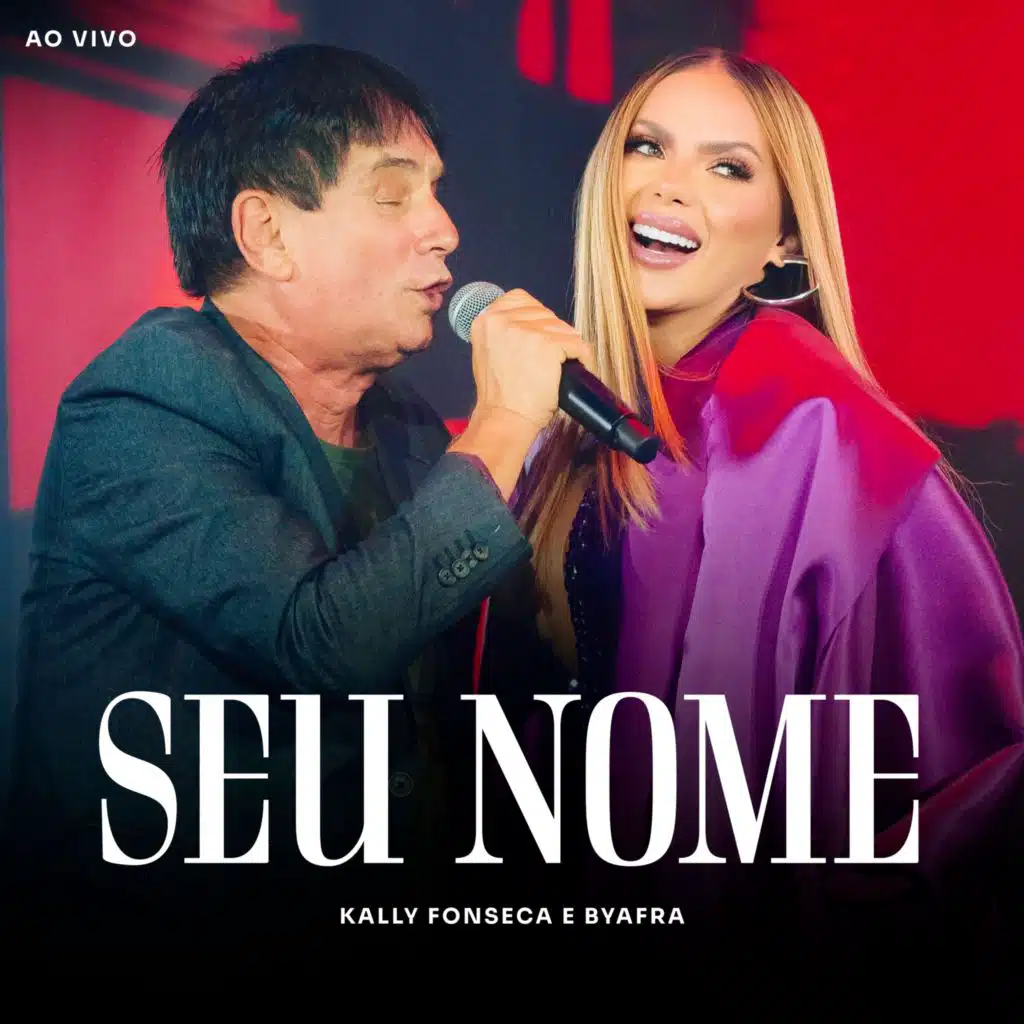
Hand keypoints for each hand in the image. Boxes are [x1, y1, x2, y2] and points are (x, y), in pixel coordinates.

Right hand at [467, 289, 596, 429]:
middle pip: (546, 314)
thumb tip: (531, 325)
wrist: (504, 419)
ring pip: (564, 329)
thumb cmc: (499, 395)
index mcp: (486, 319)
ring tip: (561, 368)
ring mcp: (527, 330)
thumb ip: (503, 332)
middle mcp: (503, 319)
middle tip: (550, 361)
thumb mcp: (488, 352)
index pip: (522, 300)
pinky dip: (582, 359)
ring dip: (568, 348)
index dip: (536, 319)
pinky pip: (578, 345)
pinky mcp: (548, 344)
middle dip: (553, 336)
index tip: (540, 338)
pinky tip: (574, 372)